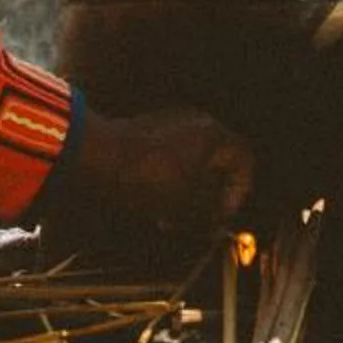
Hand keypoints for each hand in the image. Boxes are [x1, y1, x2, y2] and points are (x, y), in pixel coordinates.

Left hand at [43, 107, 255, 240]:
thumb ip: (210, 213)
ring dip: (188, 190)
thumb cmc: (149, 180)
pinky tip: (153, 203)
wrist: (97, 157)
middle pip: (218, 160)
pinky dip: (169, 178)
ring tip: (173, 218)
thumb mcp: (186, 206)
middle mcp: (196, 120)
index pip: (244, 160)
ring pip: (192, 160)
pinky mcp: (146, 129)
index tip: (223, 214)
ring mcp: (169, 121)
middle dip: (211, 194)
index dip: (239, 192)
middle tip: (200, 220)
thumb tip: (218, 221)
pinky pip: (170, 155)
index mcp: (214, 134)